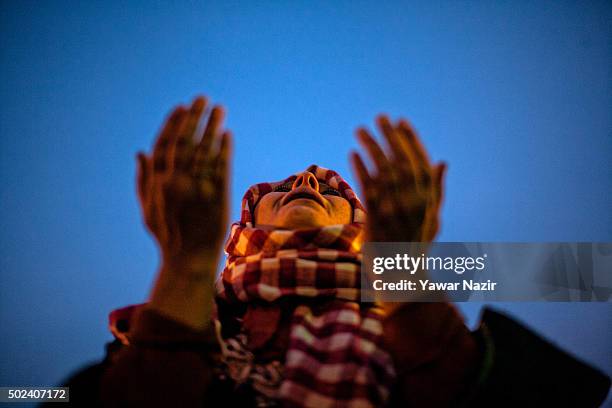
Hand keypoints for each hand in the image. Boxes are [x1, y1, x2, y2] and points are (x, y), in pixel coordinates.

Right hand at [137, 96, 231, 269]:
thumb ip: (143, 179)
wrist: (188, 259)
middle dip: (194, 117)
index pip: (165, 145)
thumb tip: (139, 152)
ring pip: (205, 150)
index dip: (173, 124)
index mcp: (158, 183)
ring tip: (219, 110)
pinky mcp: (217, 196)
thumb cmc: (166, 234)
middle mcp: (177, 182)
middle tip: (203, 99)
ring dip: (212, 127)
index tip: (181, 108)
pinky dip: (224, 149)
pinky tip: (227, 134)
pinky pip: (221, 168)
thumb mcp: (146, 208)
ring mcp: (197, 188)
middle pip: (185, 142)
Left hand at [350, 115, 445, 242]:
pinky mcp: (377, 218)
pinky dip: (360, 168)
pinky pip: (368, 188)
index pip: (421, 162)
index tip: (401, 121)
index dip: (411, 140)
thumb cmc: (416, 243)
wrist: (400, 274)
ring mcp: (396, 210)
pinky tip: (353, 153)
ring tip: (360, 130)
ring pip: (383, 171)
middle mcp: (415, 202)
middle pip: (402, 161)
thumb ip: (437, 189)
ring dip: (371, 147)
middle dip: (390, 136)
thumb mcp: (433, 217)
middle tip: (380, 117)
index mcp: (429, 199)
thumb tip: (442, 162)